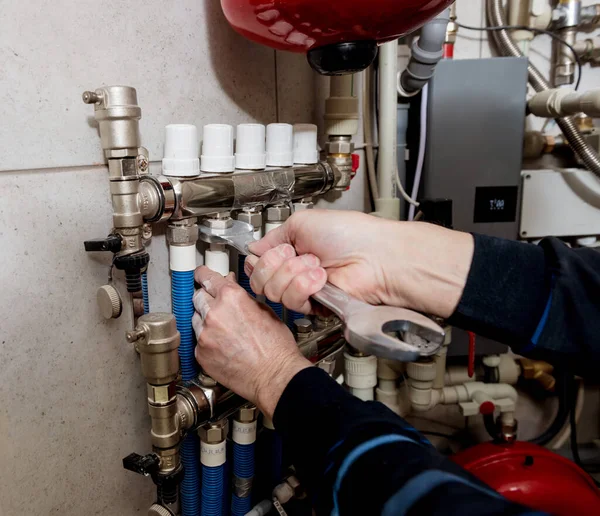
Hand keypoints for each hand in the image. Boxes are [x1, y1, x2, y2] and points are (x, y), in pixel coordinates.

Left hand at [192, 266, 310, 418]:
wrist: (274, 376)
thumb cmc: (276, 347)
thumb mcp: (264, 311)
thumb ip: (242, 297)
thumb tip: (230, 287)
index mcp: (231, 298)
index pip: (207, 278)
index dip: (204, 275)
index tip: (201, 275)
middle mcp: (214, 314)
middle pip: (198, 297)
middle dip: (206, 298)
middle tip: (218, 306)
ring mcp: (204, 335)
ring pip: (196, 319)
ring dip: (206, 320)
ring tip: (226, 331)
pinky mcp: (200, 354)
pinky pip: (198, 340)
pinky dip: (207, 340)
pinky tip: (224, 345)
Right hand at [246, 209, 473, 318]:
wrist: (373, 256)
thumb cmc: (349, 234)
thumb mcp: (302, 222)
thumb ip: (273, 235)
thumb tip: (253, 247)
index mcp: (291, 249)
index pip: (257, 261)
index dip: (260, 258)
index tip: (273, 251)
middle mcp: (294, 270)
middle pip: (259, 279)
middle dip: (276, 264)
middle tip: (296, 255)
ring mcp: (303, 290)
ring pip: (273, 291)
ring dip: (293, 274)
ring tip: (315, 266)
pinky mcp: (313, 306)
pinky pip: (291, 302)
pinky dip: (304, 287)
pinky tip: (321, 278)